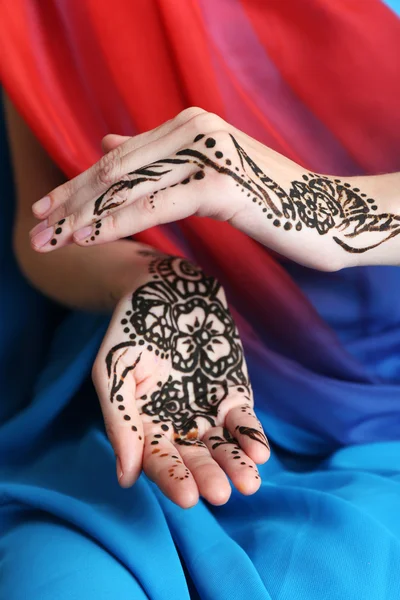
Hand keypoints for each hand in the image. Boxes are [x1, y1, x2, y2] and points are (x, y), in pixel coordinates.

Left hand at [30, 107, 398, 269]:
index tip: (46, 210)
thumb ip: (157, 158)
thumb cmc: (271, 202)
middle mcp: (195, 130)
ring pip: (130, 186)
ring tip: (50, 239)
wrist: (328, 215)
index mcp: (188, 126)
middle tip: (36, 229)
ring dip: (84, 215)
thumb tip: (105, 142)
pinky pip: (160, 204)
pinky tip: (88, 236)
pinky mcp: (223, 185)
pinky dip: (120, 220)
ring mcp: (209, 154)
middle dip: (70, 201)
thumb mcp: (208, 173)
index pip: (119, 158)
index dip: (77, 185)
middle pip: (116, 170)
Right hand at [92, 252, 269, 507]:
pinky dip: (252, 437)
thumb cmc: (133, 330)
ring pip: (223, 446)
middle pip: (195, 459)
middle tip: (219, 494)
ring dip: (236, 465)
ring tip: (248, 483)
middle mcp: (179, 424)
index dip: (173, 478)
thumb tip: (126, 477)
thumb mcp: (114, 371)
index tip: (188, 497)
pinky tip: (260, 453)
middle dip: (208, 476)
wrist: (167, 290)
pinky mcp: (234, 394)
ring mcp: (208, 410)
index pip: (159, 460)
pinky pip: (244, 422)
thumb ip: (120, 420)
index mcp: (146, 424)